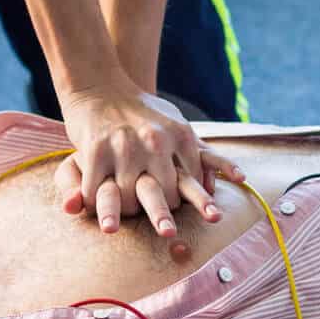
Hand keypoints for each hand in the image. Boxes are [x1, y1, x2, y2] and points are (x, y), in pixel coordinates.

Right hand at [56, 82, 241, 236]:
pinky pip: (98, 189)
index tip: (190, 213)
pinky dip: (97, 206)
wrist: (100, 84)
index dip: (192, 198)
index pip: (193, 177)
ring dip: (128, 212)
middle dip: (165, 214)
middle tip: (170, 234)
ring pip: (131, 195)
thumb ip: (199, 151)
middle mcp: (155, 140)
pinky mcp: (96, 151)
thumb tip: (223, 181)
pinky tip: (97, 218)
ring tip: (122, 228)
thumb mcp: (175, 122)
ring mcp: (125, 147)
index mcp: (180, 133)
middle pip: (166, 191)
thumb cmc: (142, 108)